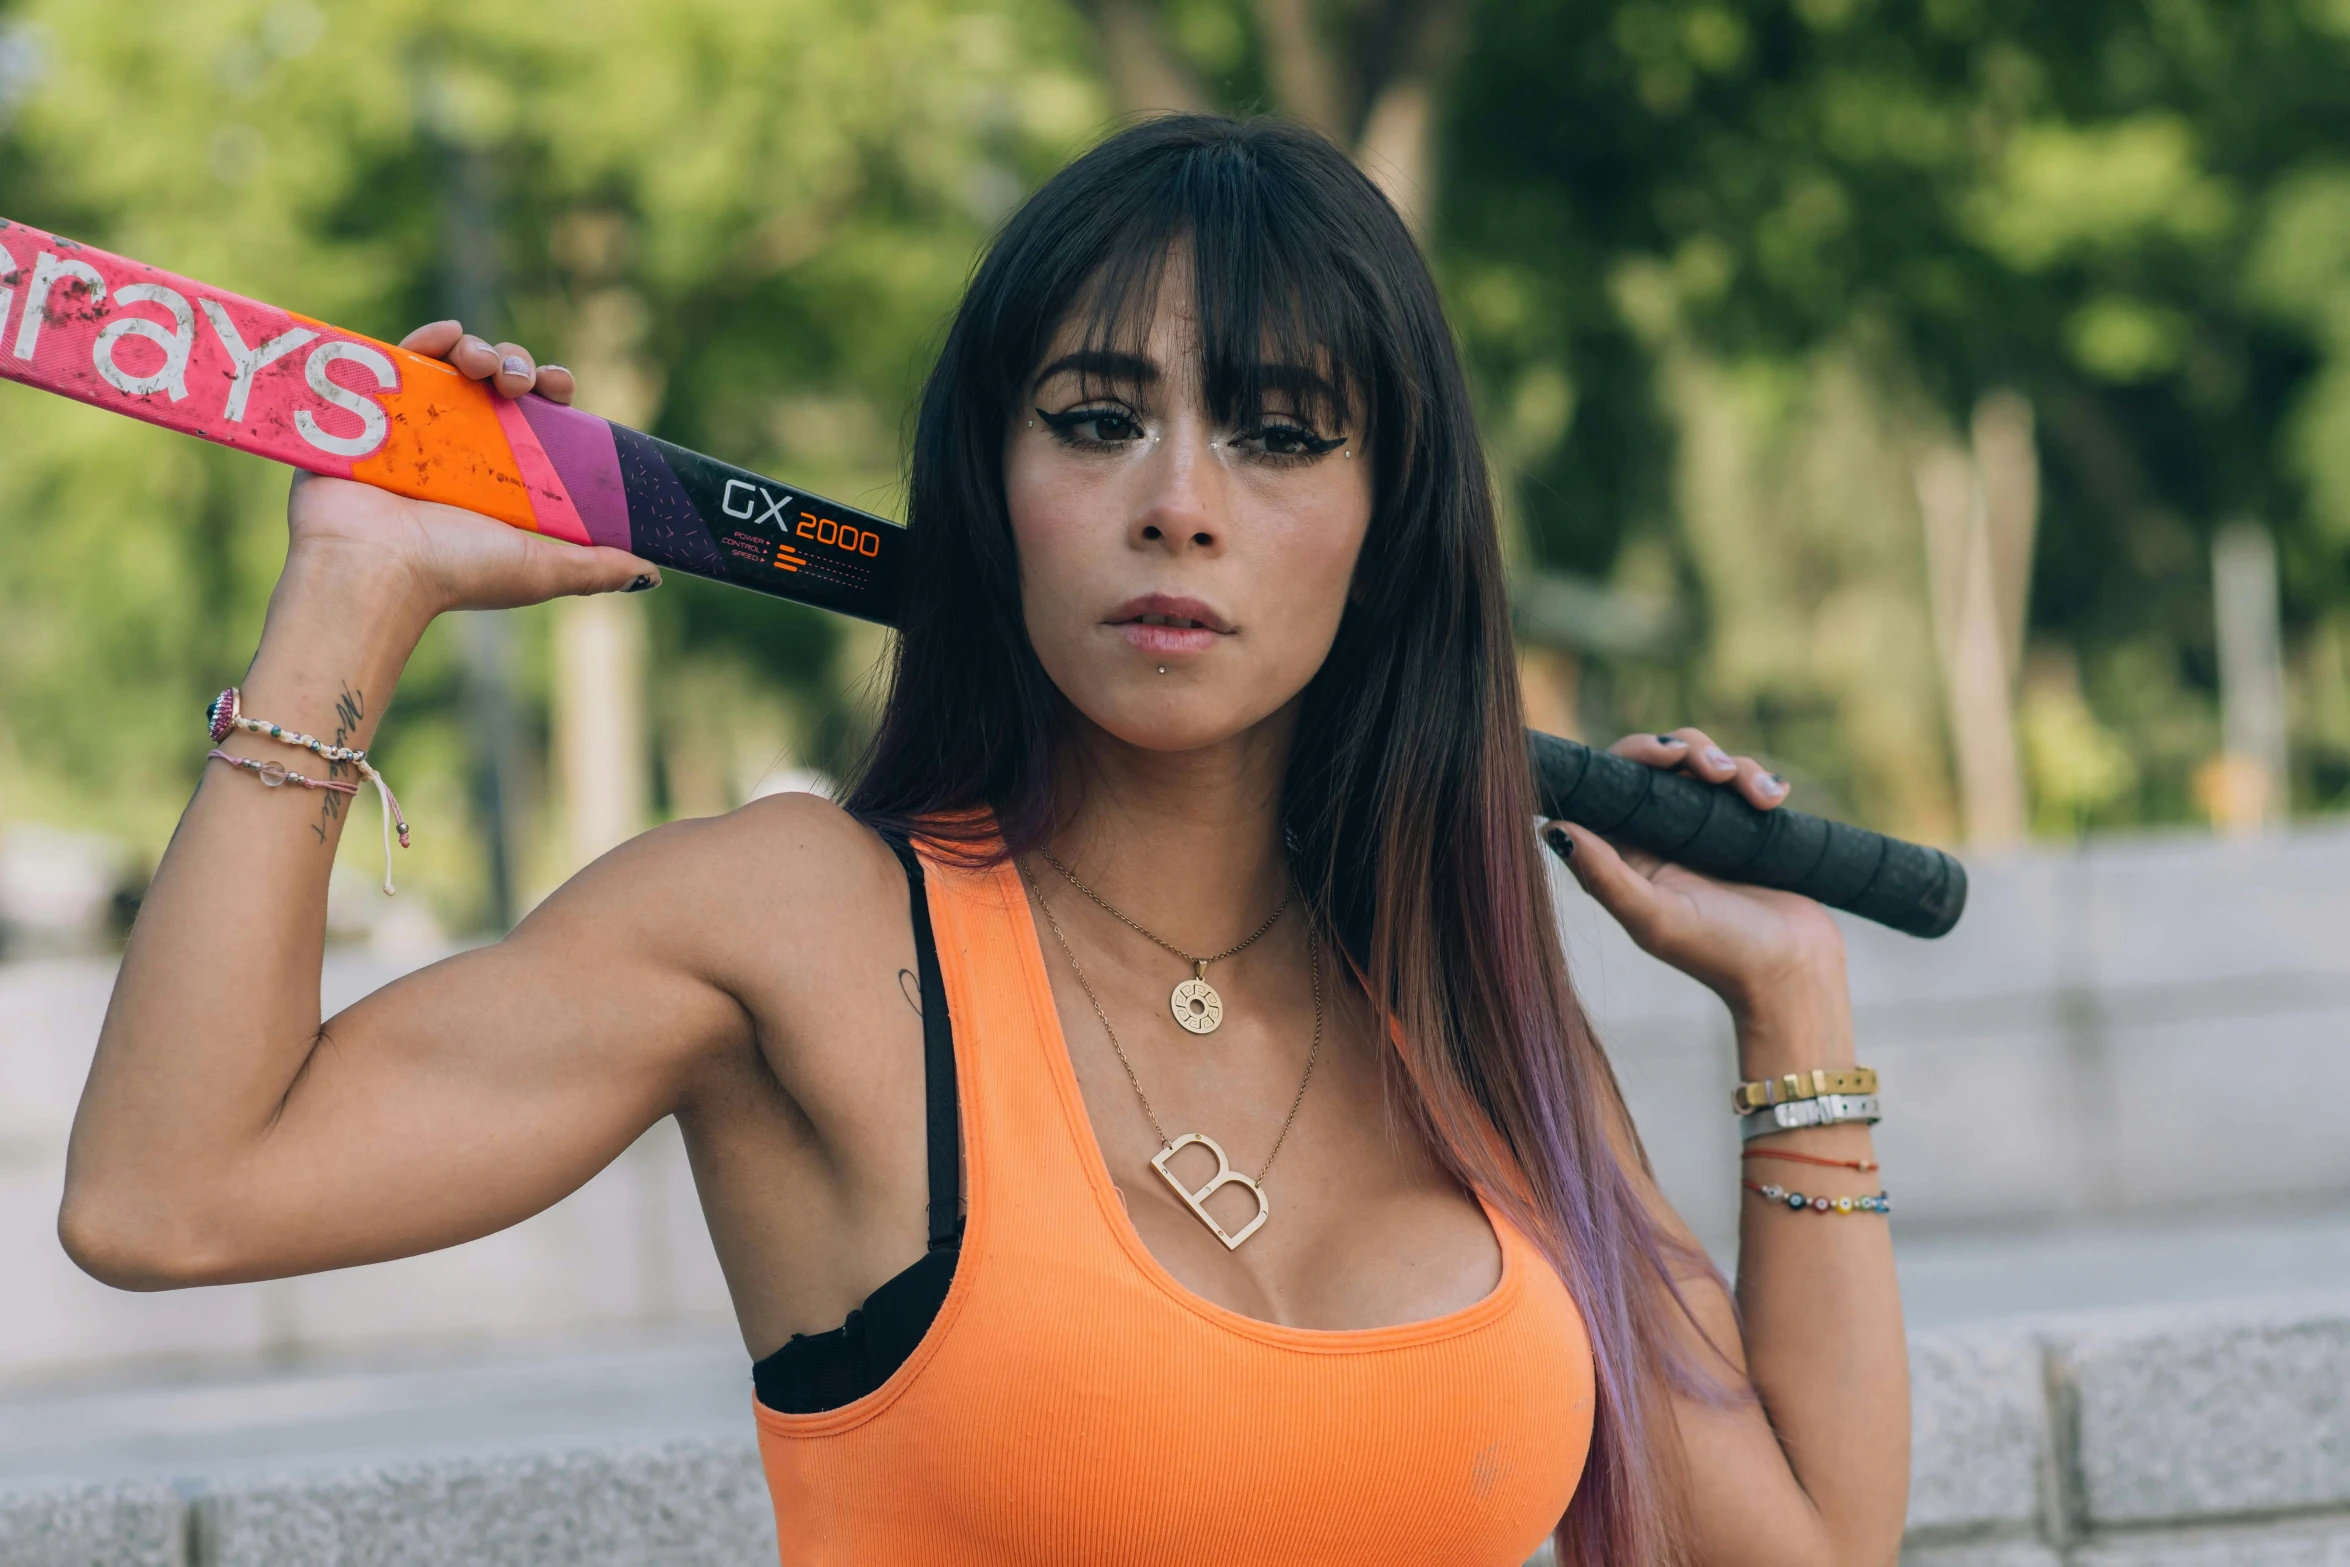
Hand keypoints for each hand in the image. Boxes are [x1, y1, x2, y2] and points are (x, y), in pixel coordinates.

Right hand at [278, 322, 655, 623]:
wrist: (374, 570)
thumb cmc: (457, 572)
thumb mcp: (542, 570)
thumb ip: (596, 566)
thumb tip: (651, 572)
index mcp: (502, 479)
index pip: (538, 420)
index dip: (554, 394)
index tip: (562, 388)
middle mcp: (460, 450)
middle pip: (500, 384)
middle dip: (520, 366)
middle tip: (519, 383)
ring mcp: (415, 429)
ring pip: (457, 367)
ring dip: (481, 350)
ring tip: (482, 366)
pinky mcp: (371, 412)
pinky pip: (399, 360)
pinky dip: (427, 338)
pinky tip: (447, 334)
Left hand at [1543, 727, 1845, 1021]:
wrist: (1795, 974)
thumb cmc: (1722, 954)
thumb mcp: (1656, 918)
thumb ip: (1604, 876)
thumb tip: (1552, 829)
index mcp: (1625, 857)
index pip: (1610, 787)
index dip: (1628, 759)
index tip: (1662, 756)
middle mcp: (1658, 840)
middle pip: (1656, 765)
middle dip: (1685, 749)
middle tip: (1715, 769)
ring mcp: (1703, 831)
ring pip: (1703, 765)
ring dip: (1732, 766)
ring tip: (1758, 798)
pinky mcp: (1743, 829)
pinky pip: (1743, 783)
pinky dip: (1758, 781)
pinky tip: (1774, 800)